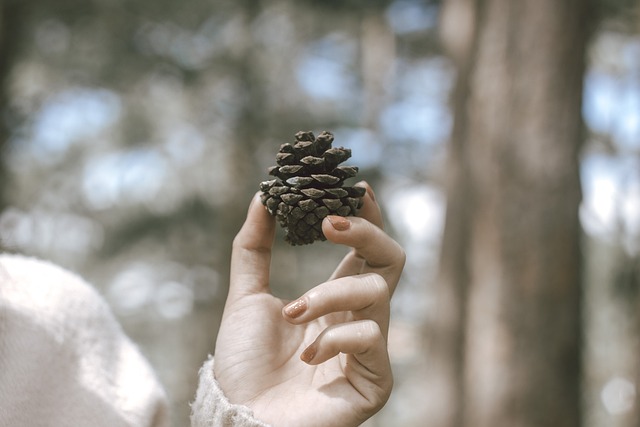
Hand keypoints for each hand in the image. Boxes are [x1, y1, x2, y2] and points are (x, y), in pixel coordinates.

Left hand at [213, 182, 404, 426]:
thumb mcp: (246, 297)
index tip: (354, 186)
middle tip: (329, 223)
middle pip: (390, 260)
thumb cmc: (245, 364)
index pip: (365, 249)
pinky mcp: (375, 381)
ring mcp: (371, 350)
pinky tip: (306, 358)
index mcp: (335, 298)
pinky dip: (334, 338)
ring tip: (292, 312)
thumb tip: (262, 195)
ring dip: (329, 294)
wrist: (239, 419)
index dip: (366, 216)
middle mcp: (359, 318)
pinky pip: (372, 339)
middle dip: (366, 233)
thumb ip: (254, 247)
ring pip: (376, 294)